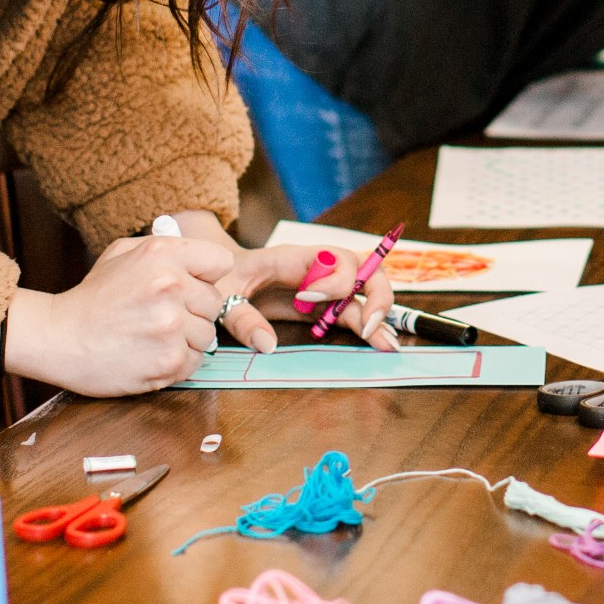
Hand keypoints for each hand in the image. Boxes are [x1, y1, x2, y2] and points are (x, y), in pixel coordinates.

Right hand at [15, 228, 237, 395]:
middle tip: (161, 315)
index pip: (220, 262)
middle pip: (215, 302)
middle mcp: (171, 286)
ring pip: (208, 335)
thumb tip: (203, 258)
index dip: (206, 276)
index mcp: (162, 254)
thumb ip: (166, 248)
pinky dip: (177, 362)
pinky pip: (195, 362)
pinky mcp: (169, 360)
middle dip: (194, 310)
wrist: (58, 338)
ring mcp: (171, 326)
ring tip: (153, 336)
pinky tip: (151, 354)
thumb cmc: (93, 297)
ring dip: (187, 339)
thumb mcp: (123, 253)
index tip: (189, 285)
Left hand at [229, 240, 402, 351]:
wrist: (217, 276)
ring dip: (377, 318)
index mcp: (293, 258)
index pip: (334, 257)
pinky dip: (366, 329)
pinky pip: (351, 315)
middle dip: (375, 295)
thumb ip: (241, 317)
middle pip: (363, 271)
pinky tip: (379, 344)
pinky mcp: (320, 309)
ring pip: (363, 296)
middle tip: (371, 326)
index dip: (335, 279)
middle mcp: (316, 271)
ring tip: (387, 346)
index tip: (311, 299)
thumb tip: (268, 345)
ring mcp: (322, 290)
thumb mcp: (222, 294)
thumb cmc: (220, 276)